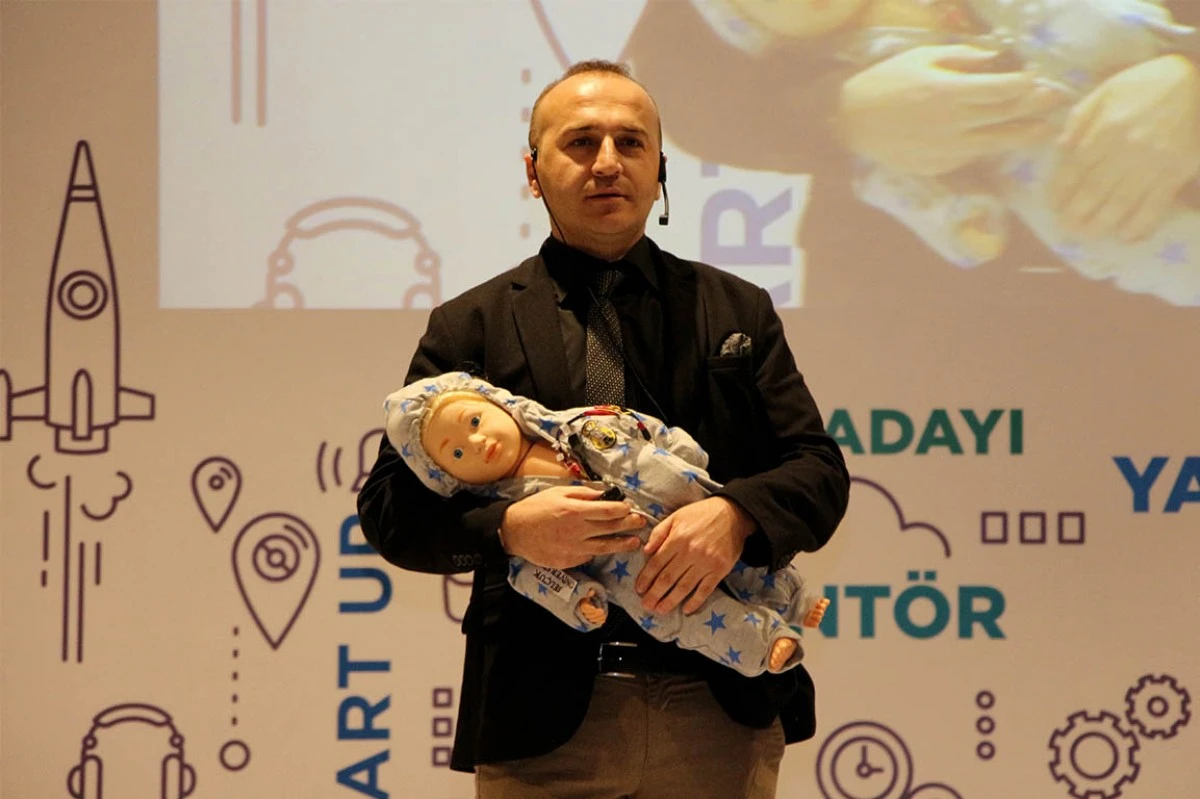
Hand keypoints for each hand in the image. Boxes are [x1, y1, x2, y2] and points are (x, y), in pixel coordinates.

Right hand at [499, 485, 643, 568]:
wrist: (513, 531)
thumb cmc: (535, 507)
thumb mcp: (558, 492)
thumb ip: (583, 494)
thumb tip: (605, 495)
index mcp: (575, 511)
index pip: (608, 510)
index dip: (623, 509)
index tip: (631, 507)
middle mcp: (577, 531)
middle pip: (611, 528)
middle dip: (629, 525)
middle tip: (641, 522)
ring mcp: (573, 549)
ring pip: (605, 547)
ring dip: (622, 544)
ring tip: (635, 542)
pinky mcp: (568, 561)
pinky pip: (588, 556)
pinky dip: (597, 551)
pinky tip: (604, 548)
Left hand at [635, 497, 753, 615]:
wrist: (733, 514)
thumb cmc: (701, 514)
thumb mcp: (676, 516)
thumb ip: (659, 533)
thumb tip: (645, 551)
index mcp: (678, 538)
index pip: (657, 563)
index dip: (646, 578)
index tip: (639, 589)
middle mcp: (691, 552)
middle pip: (668, 578)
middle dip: (654, 594)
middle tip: (646, 605)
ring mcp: (706, 562)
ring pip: (684, 586)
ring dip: (670, 601)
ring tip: (660, 610)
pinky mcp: (720, 570)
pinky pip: (705, 589)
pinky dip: (695, 601)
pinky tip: (686, 609)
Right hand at [835, 45, 1069, 175]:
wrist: (851, 120)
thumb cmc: (886, 80)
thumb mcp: (923, 57)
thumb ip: (964, 57)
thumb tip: (1000, 56)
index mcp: (950, 90)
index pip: (1002, 88)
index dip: (1027, 84)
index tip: (1041, 79)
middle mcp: (953, 123)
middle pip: (1006, 115)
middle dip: (1035, 106)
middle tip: (1059, 100)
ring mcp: (946, 149)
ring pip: (996, 143)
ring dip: (1024, 135)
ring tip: (1046, 130)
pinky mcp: (938, 166)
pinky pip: (971, 155)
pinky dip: (988, 147)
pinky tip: (999, 140)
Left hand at [1051, 55, 1199, 241]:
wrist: (1198, 82)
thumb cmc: (1147, 85)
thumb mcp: (1107, 90)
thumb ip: (1080, 119)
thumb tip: (1060, 148)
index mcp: (1107, 128)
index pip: (1076, 167)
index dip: (1061, 190)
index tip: (1052, 204)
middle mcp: (1128, 149)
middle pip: (1094, 189)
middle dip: (1075, 212)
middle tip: (1065, 226)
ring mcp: (1154, 164)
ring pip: (1120, 203)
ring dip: (1100, 224)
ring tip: (1085, 235)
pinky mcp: (1176, 173)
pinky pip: (1155, 207)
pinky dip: (1139, 225)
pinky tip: (1125, 237)